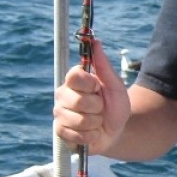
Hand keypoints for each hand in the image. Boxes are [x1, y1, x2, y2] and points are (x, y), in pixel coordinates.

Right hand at [53, 39, 129, 154]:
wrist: (117, 131)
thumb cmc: (115, 106)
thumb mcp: (115, 85)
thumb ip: (103, 65)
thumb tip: (95, 41)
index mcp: (74, 80)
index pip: (74, 76)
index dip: (89, 84)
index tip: (97, 87)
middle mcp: (63, 95)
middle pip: (77, 100)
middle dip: (97, 107)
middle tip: (99, 107)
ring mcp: (60, 114)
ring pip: (78, 120)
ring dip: (95, 123)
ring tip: (96, 121)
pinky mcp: (60, 132)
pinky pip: (75, 135)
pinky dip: (90, 136)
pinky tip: (91, 133)